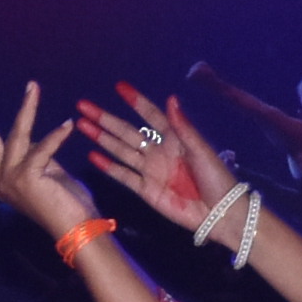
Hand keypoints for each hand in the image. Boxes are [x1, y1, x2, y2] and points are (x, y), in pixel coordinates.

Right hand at [0, 81, 96, 237]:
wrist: (79, 229)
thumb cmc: (66, 204)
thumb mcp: (44, 173)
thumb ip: (33, 154)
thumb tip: (29, 135)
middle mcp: (0, 179)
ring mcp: (10, 179)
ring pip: (16, 134)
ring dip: (27, 109)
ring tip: (33, 86)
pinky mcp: (27, 177)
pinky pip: (42, 148)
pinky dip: (56, 136)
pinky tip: (67, 125)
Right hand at [73, 82, 241, 229]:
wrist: (220, 214)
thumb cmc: (217, 179)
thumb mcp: (201, 150)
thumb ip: (183, 127)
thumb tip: (170, 98)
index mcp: (174, 139)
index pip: (151, 116)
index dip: (136, 102)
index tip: (120, 87)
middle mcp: (159, 152)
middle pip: (128, 132)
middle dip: (106, 119)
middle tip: (84, 105)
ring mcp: (151, 171)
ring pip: (121, 150)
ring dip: (102, 138)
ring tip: (81, 125)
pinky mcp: (147, 191)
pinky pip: (124, 176)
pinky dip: (109, 166)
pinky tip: (93, 155)